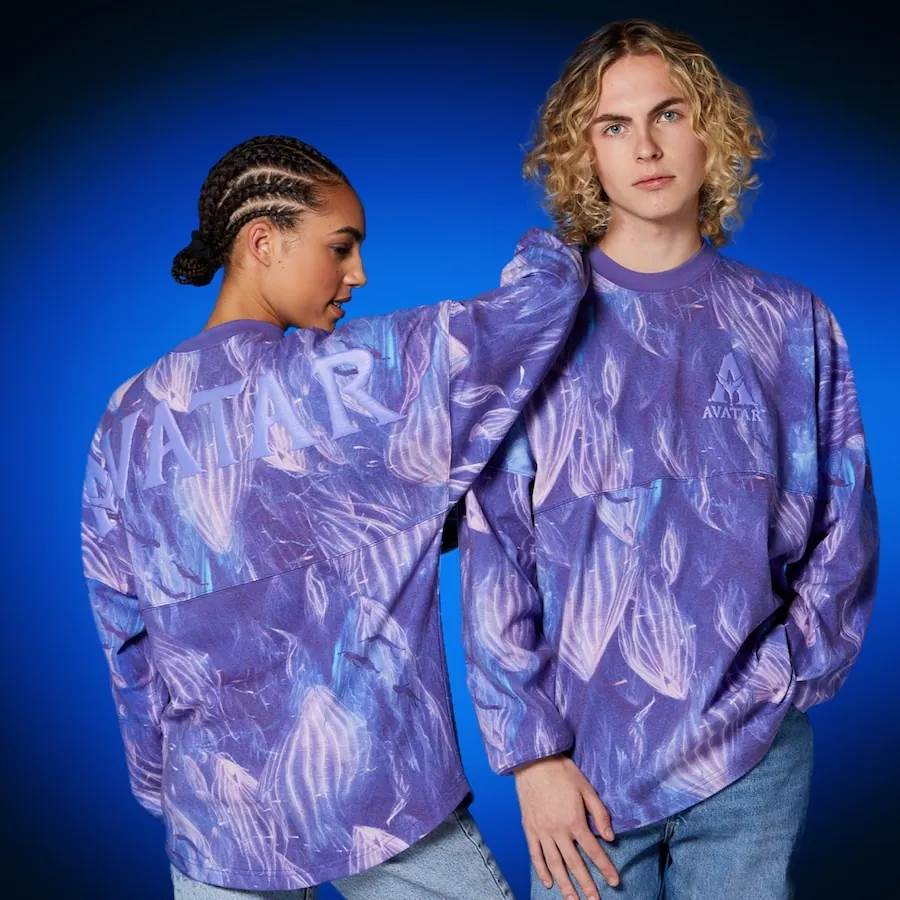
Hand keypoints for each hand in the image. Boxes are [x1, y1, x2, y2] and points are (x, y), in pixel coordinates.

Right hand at [514, 754, 619, 898]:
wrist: (534, 761)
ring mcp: (542, 831)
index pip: (594, 851)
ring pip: (554, 864)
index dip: (605, 868)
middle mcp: (558, 830)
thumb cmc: (562, 772)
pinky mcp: (529, 828)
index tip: (615, 882)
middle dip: (586, 885)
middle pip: (574, 864)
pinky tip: (548, 882)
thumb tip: (610, 837)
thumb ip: (599, 813)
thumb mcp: (586, 788)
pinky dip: (541, 870)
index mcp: (575, 821)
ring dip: (564, 885)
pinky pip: (535, 854)